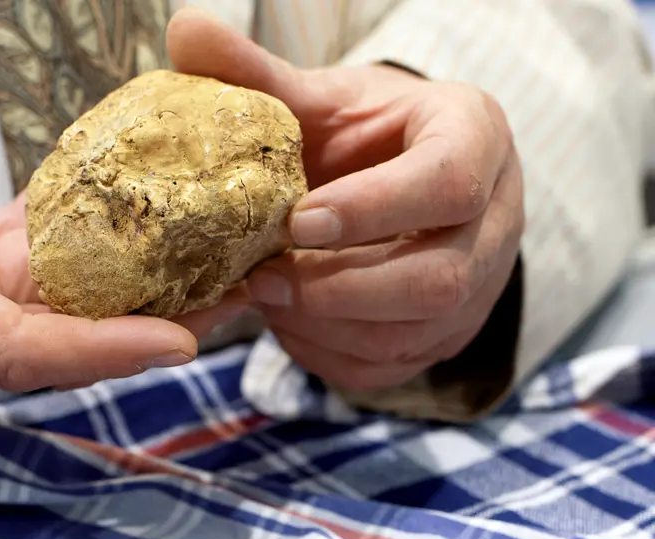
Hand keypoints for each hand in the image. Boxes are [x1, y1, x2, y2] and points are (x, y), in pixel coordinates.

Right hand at [0, 108, 235, 391]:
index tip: (179, 343)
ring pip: (97, 295)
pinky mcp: (5, 264)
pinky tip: (171, 213)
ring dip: (166, 280)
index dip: (106, 353)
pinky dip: (120, 239)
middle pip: (94, 332)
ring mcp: (1, 295)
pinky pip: (73, 255)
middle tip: (247, 290)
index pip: (30, 355)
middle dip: (173, 320)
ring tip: (234, 255)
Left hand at [167, 9, 523, 390]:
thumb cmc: (366, 136)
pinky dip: (331, 353)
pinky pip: (393, 366)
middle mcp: (495, 221)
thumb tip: (183, 30)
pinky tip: (292, 323)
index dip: (372, 209)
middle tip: (264, 279)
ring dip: (328, 325)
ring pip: (415, 332)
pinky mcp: (447, 334)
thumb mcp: (325, 100)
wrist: (404, 180)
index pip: (447, 183)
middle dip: (339, 288)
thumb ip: (260, 76)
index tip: (297, 221)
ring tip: (269, 298)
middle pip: (438, 278)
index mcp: (475, 140)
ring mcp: (478, 287)